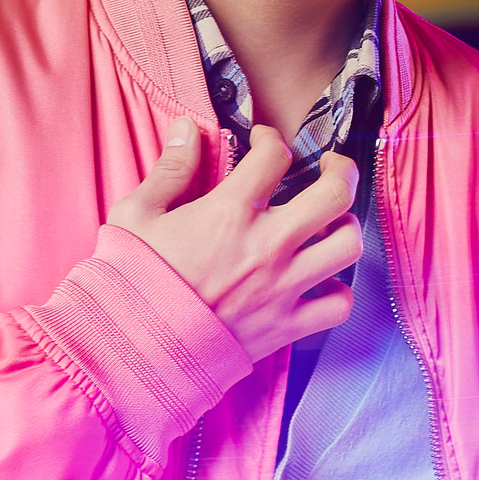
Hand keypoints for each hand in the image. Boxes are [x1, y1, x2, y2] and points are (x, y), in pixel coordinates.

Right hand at [107, 119, 361, 364]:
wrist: (131, 352)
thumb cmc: (130, 283)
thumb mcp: (136, 215)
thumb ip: (170, 168)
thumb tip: (188, 127)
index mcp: (229, 213)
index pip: (276, 155)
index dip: (272, 138)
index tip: (263, 143)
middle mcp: (267, 246)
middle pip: (336, 193)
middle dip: (341, 170)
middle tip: (329, 168)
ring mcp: (282, 288)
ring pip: (348, 245)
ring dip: (344, 228)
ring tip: (330, 223)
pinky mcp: (286, 327)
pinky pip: (339, 306)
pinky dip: (338, 291)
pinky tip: (320, 281)